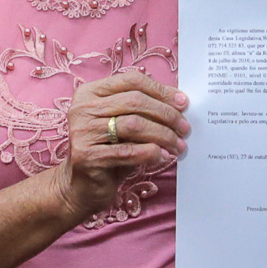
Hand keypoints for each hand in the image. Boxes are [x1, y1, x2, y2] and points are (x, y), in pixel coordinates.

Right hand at [54, 70, 187, 222]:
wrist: (82, 186)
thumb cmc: (108, 151)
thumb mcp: (123, 124)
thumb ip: (142, 110)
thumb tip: (179, 102)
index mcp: (90, 93)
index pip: (131, 81)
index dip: (160, 90)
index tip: (183, 103)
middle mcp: (82, 109)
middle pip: (135, 101)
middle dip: (166, 114)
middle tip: (185, 128)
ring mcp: (82, 132)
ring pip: (134, 125)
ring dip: (162, 135)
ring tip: (178, 145)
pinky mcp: (87, 157)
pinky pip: (128, 151)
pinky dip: (150, 153)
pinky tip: (162, 156)